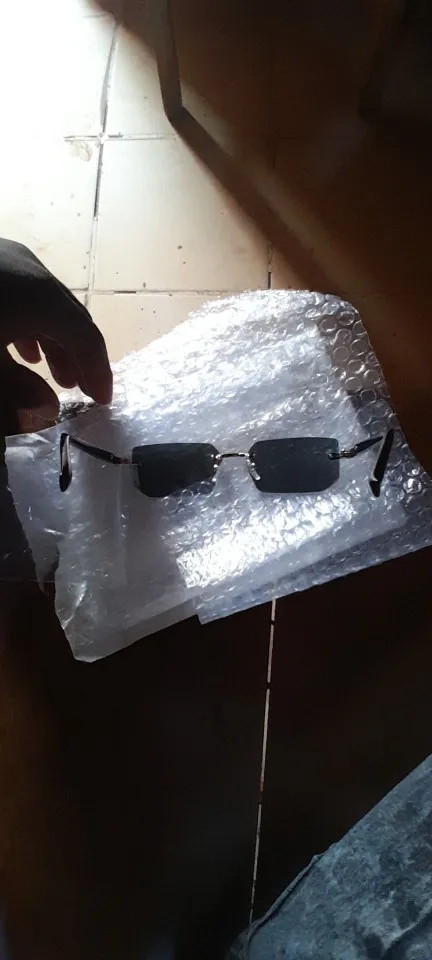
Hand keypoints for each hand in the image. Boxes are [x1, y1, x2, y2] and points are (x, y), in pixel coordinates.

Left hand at [0, 240, 111, 437]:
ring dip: (52, 339)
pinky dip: (27, 320)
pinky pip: (20, 290)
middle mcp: (30, 268)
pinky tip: (16, 343)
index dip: (98, 370)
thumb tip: (46, 412)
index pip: (84, 336)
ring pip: (43, 302)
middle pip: (68, 316)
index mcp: (38, 294)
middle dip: (77, 356)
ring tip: (51, 372)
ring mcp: (7, 256)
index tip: (103, 400)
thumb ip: (14, 394)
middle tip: (79, 390)